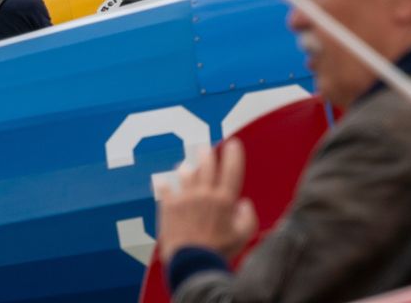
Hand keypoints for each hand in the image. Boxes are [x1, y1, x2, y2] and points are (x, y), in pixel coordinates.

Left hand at [156, 139, 258, 262]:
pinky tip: (162, 182)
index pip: (232, 169)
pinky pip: (164, 188)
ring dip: (187, 168)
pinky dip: (163, 184)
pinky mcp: (168, 206)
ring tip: (185, 167)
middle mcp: (205, 194)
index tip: (233, 144)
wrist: (192, 265)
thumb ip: (248, 218)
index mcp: (224, 200)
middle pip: (207, 164)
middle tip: (206, 149)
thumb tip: (243, 204)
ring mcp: (185, 198)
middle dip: (207, 154)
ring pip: (186, 172)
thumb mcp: (243, 238)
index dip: (233, 154)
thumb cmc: (219, 253)